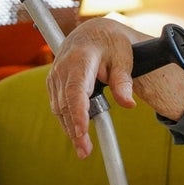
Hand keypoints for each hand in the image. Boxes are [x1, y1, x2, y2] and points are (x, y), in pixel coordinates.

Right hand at [46, 18, 141, 158]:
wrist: (94, 33)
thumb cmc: (112, 44)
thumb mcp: (124, 58)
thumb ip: (124, 80)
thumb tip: (128, 104)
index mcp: (80, 59)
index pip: (75, 90)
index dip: (77, 112)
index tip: (82, 130)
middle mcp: (62, 68)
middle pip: (65, 104)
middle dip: (74, 129)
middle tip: (85, 151)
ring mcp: (55, 76)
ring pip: (59, 108)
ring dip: (69, 129)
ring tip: (83, 150)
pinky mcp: (55, 83)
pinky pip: (59, 106)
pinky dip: (67, 121)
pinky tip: (78, 136)